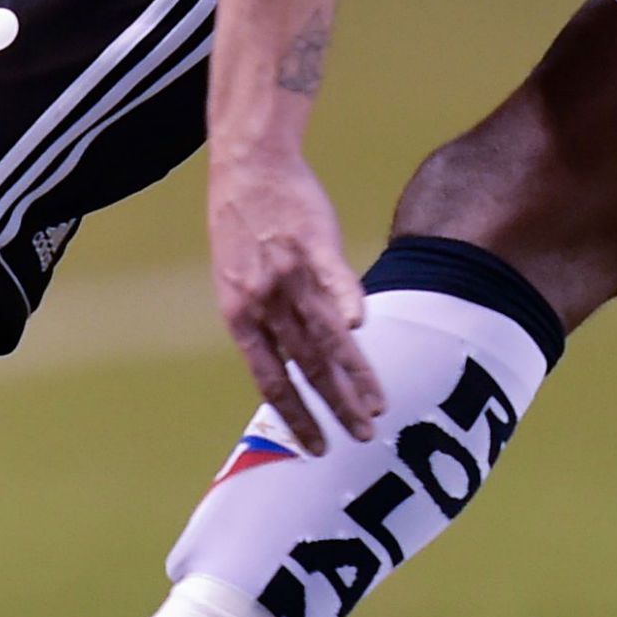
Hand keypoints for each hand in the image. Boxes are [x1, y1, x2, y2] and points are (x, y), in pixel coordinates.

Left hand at [208, 144, 377, 453]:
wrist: (247, 167)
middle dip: (336, 408)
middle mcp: (265, 304)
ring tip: (377, 405)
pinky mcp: (314, 244)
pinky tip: (362, 327)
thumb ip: (267, 323)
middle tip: (362, 438)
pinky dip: (347, 303)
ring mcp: (290, 275)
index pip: (272, 382)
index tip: (318, 448)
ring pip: (327, 336)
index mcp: (242, 319)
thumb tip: (294, 364)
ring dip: (355, 375)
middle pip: (307, 368)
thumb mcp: (239, 283)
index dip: (297, 417)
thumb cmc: (245, 228)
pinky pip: (334, 279)